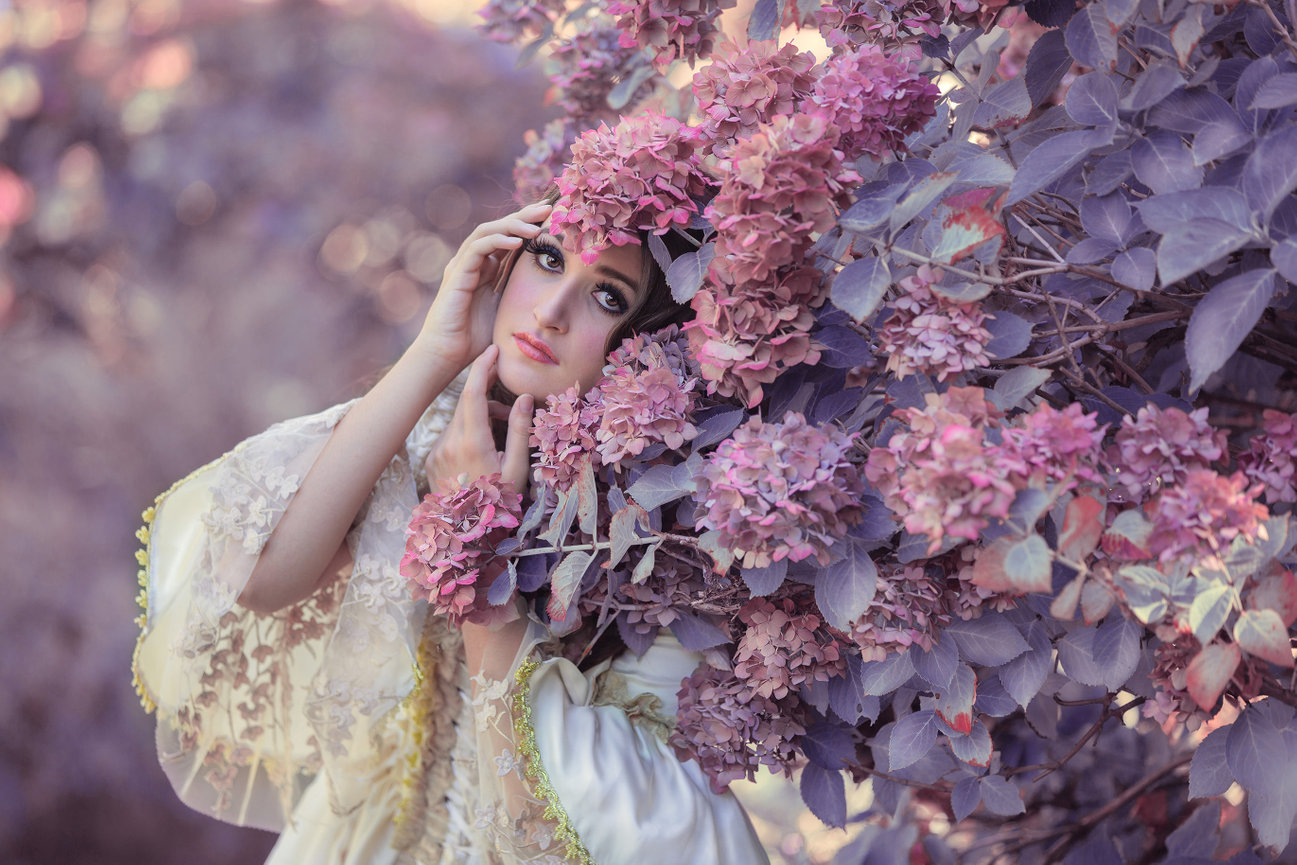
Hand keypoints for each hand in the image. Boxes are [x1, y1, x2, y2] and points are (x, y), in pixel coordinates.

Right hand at [417, 202, 551, 370]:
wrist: (447, 356)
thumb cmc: (475, 340)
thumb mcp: (506, 311)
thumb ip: (519, 295)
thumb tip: (549, 294)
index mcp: (486, 269)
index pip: (510, 238)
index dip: (530, 226)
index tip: (556, 219)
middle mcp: (473, 262)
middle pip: (500, 228)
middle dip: (525, 216)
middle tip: (550, 208)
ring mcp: (463, 265)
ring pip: (488, 231)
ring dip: (514, 225)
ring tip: (537, 225)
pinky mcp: (457, 273)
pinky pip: (477, 248)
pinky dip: (498, 241)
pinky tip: (517, 242)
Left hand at [424, 345, 534, 494]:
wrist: (464, 534)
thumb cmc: (498, 503)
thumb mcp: (517, 469)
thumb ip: (522, 431)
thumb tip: (525, 398)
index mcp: (472, 443)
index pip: (473, 393)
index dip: (482, 368)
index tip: (492, 351)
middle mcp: (449, 442)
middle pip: (466, 402)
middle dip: (487, 395)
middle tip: (512, 405)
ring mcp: (437, 451)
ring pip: (459, 419)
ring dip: (479, 417)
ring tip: (503, 437)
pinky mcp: (431, 459)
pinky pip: (451, 434)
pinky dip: (467, 432)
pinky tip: (483, 450)